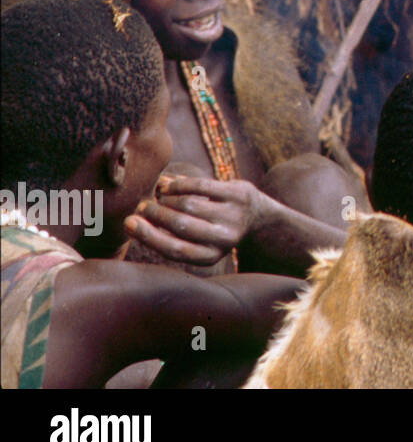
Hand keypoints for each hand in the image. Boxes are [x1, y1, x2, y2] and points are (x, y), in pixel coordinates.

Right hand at [125, 174, 266, 266]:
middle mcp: (224, 239)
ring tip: (158, 196)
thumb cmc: (211, 228)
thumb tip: (131, 221)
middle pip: (180, 225)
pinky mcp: (238, 194)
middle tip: (142, 207)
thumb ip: (167, 234)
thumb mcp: (195, 240)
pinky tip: (168, 185)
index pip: (174, 250)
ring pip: (188, 204)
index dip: (148, 236)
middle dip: (154, 214)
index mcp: (209, 256)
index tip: (128, 222)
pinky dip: (179, 184)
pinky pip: (201, 186)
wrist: (255, 215)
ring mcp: (234, 216)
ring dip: (166, 199)